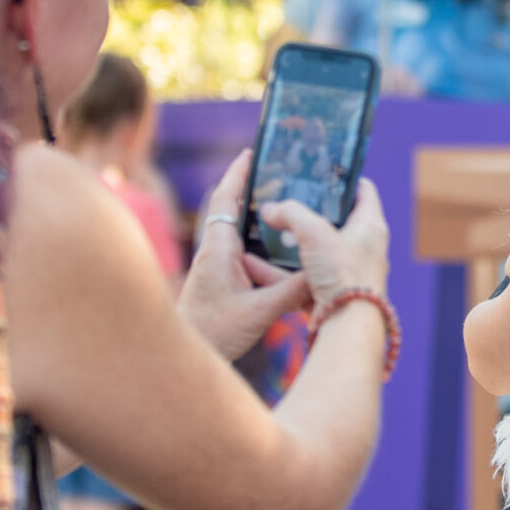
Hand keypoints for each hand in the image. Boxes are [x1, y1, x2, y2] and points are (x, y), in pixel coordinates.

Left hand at [178, 151, 309, 360]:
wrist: (188, 357)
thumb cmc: (215, 332)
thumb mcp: (260, 311)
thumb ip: (292, 290)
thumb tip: (321, 272)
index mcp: (218, 249)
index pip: (225, 199)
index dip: (238, 174)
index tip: (252, 152)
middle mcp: (213, 251)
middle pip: (229, 208)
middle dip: (249, 188)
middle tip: (275, 172)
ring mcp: (214, 265)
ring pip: (234, 230)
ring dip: (253, 215)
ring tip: (280, 203)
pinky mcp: (218, 280)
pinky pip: (237, 249)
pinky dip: (254, 240)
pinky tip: (274, 248)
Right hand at [264, 177, 390, 302]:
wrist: (347, 326)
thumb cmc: (343, 274)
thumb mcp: (315, 232)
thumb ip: (291, 214)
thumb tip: (270, 208)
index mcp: (370, 226)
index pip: (363, 190)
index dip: (343, 179)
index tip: (319, 174)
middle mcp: (364, 248)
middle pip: (337, 220)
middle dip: (311, 211)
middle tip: (287, 200)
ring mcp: (347, 272)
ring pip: (317, 250)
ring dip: (294, 242)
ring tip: (269, 229)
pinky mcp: (331, 293)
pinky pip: (303, 277)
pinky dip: (283, 271)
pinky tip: (259, 265)